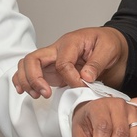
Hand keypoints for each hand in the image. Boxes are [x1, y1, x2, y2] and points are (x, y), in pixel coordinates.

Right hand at [14, 27, 128, 98]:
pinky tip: (26, 91)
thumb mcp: (110, 49)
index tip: (82, 86)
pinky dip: (23, 81)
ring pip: (27, 65)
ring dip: (27, 81)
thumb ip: (97, 63)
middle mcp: (57, 50)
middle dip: (35, 78)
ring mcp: (52, 60)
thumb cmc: (110, 44)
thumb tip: (84, 76)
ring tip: (37, 95)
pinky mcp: (52, 70)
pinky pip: (30, 72)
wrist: (113, 46)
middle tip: (45, 93)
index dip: (70, 78)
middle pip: (33, 59)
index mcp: (71, 42)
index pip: (62, 63)